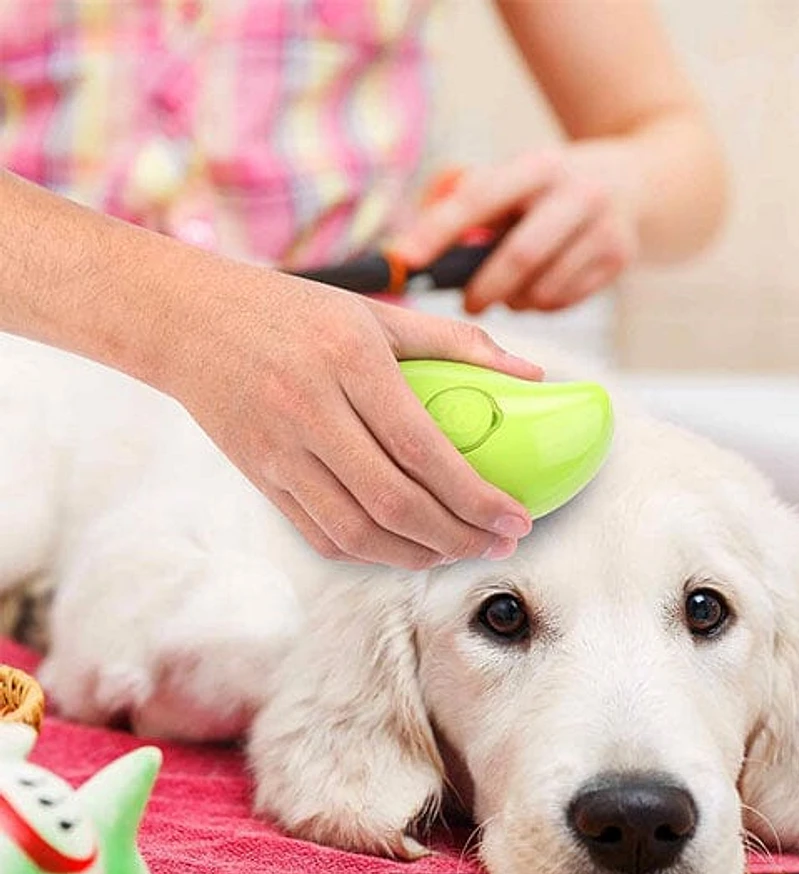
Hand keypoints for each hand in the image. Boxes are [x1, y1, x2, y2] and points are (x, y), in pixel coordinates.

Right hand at [156, 262, 541, 568]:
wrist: (185, 320)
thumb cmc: (292, 310)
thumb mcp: (375, 310)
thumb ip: (457, 343)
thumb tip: (532, 374)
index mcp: (347, 361)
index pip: (422, 450)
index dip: (475, 497)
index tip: (517, 517)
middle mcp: (309, 410)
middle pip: (394, 503)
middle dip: (458, 537)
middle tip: (500, 541)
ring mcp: (277, 451)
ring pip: (356, 533)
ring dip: (417, 556)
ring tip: (459, 550)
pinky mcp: (258, 478)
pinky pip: (319, 535)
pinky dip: (368, 553)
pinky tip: (404, 547)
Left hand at [391, 146, 639, 314]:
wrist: (642, 182)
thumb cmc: (554, 188)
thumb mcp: (518, 177)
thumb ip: (471, 203)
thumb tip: (419, 249)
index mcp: (540, 165)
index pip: (479, 199)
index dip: (437, 231)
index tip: (404, 260)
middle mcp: (578, 193)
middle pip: (519, 257)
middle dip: (484, 289)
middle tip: (469, 302)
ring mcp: (605, 229)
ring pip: (542, 290)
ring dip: (515, 301)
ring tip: (511, 291)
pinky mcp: (619, 260)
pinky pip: (563, 302)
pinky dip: (541, 305)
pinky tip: (542, 288)